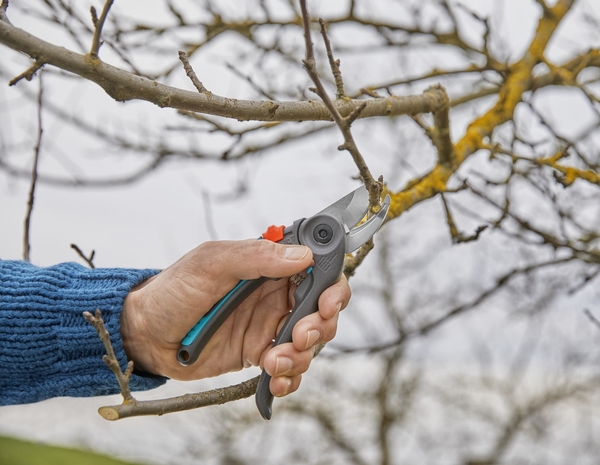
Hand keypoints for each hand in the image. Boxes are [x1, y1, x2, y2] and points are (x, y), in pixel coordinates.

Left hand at [121, 239, 349, 396]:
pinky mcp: (259, 352)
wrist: (145, 334)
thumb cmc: (173, 290)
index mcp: (269, 266)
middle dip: (319, 326)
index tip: (326, 304)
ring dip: (301, 355)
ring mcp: (268, 325)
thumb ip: (256, 256)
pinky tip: (275, 380)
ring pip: (309, 342)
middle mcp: (274, 294)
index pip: (317, 270)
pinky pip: (289, 367)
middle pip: (322, 310)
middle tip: (298, 336)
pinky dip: (289, 377)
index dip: (332, 287)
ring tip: (273, 361)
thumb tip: (303, 255)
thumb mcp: (211, 263)